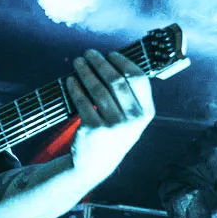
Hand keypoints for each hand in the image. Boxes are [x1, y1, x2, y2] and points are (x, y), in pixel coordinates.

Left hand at [66, 50, 154, 183]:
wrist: (95, 165)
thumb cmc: (113, 133)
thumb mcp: (130, 119)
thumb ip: (130, 95)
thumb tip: (115, 61)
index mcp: (146, 113)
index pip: (138, 78)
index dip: (123, 62)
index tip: (110, 54)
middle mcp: (133, 119)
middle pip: (116, 81)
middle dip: (101, 62)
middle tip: (89, 53)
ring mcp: (113, 125)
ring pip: (97, 89)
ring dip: (85, 71)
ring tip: (78, 62)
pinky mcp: (93, 129)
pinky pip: (82, 101)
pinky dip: (75, 87)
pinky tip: (70, 80)